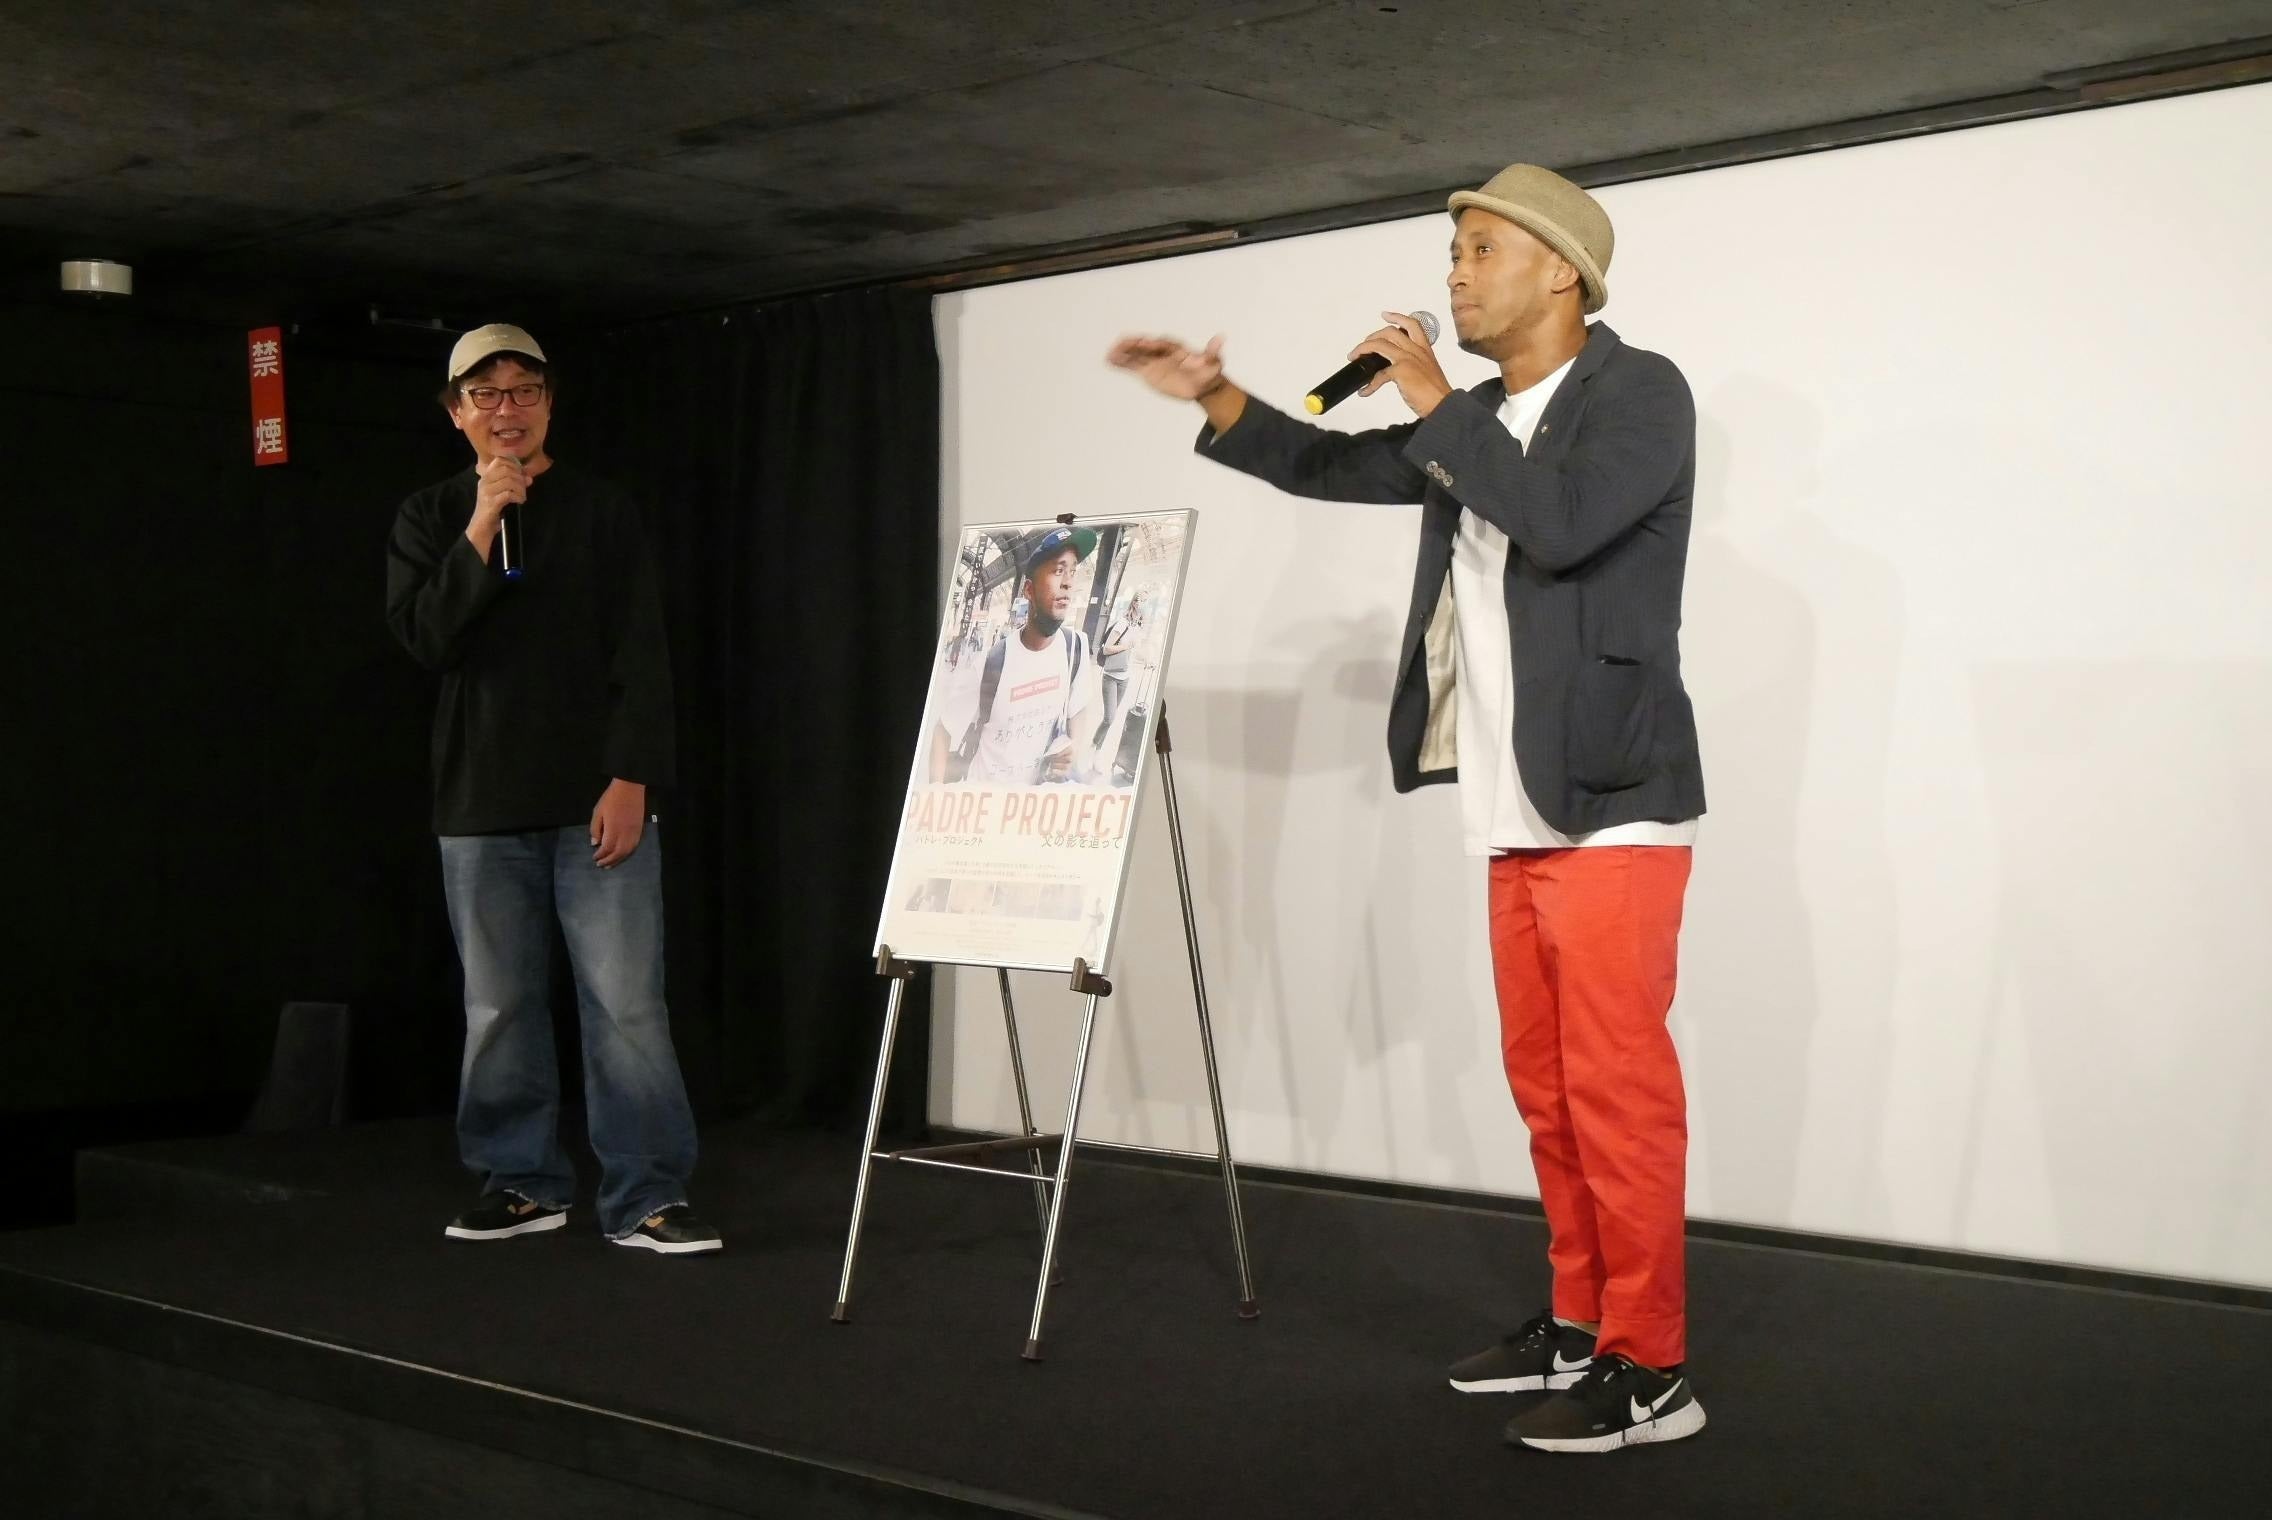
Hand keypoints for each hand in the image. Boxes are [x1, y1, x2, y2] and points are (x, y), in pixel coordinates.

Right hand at [472, 453, 528, 528]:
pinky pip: (508, 494)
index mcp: (486, 477)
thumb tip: (528, 478)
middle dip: (519, 478)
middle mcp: (484, 481)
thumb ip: (514, 484)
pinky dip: (518, 497)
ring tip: (522, 496)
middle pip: (506, 469)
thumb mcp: (503, 494)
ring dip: (520, 488)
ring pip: (508, 481)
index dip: (514, 464)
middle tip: (523, 488)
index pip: (499, 460)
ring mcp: (486, 492)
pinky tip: (520, 501)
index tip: (521, 474)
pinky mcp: (491, 503)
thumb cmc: (494, 510)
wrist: (482, 528)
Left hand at [590, 780, 646, 867]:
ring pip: (627, 852)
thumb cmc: (612, 798)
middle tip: (601, 865)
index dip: (600, 855)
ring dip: (619, 860)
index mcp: (613, 830)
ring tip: (611, 864)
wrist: (630, 788)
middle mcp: (625, 834)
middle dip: (609, 860)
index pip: (606, 848)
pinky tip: (622, 855)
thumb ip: (595, 829)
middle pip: (618, 853)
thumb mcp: (598, 812)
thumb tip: (594, 843)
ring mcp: (634, 833)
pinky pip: (634, 846)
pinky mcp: (640, 830)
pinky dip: (627, 853)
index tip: (594, 858)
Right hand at [1106, 334, 1226, 399]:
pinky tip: (1109, 360)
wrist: (1202, 384)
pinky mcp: (1148, 371)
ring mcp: (1154, 361)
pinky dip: (1122, 363)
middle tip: (1120, 343)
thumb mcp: (1214, 364)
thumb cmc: (1208, 373)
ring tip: (1110, 353)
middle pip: (1146, 347)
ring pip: (1137, 355)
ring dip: (1124, 353)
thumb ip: (1213, 353)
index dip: (1154, 343)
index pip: (1163, 344)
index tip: (1145, 342)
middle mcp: (1163, 352)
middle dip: (1134, 345)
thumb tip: (1221, 338)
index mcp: (1177, 349)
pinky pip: (1133, 365)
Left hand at [1351, 311, 1452, 417]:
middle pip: (1389, 332)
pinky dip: (1369, 385)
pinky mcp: (1401, 371)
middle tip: (1364, 345)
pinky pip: (1378, 375)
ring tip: (1355, 357)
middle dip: (1372, 336)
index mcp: (1424, 349)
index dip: (1397, 317)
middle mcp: (1416, 350)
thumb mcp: (1428, 370)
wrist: (1443, 404)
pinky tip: (1365, 391)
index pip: (1412, 324)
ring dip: (1362, 349)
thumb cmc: (1437, 392)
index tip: (1385, 314)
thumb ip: (1415, 364)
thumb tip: (1396, 368)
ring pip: (1379, 345)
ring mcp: (1408, 359)